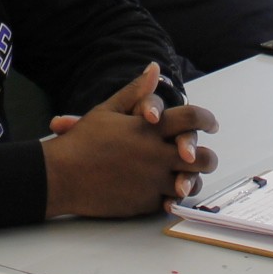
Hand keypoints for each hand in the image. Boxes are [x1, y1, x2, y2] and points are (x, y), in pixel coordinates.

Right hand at [40, 64, 220, 217]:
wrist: (60, 176)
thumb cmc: (82, 141)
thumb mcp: (108, 110)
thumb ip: (136, 92)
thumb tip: (154, 69)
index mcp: (150, 128)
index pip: (191, 118)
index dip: (206, 119)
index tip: (212, 124)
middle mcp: (156, 155)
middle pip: (202, 157)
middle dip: (207, 158)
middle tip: (203, 157)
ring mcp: (152, 181)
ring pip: (190, 183)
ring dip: (192, 180)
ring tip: (188, 177)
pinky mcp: (144, 203)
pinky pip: (170, 202)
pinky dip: (171, 198)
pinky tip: (168, 193)